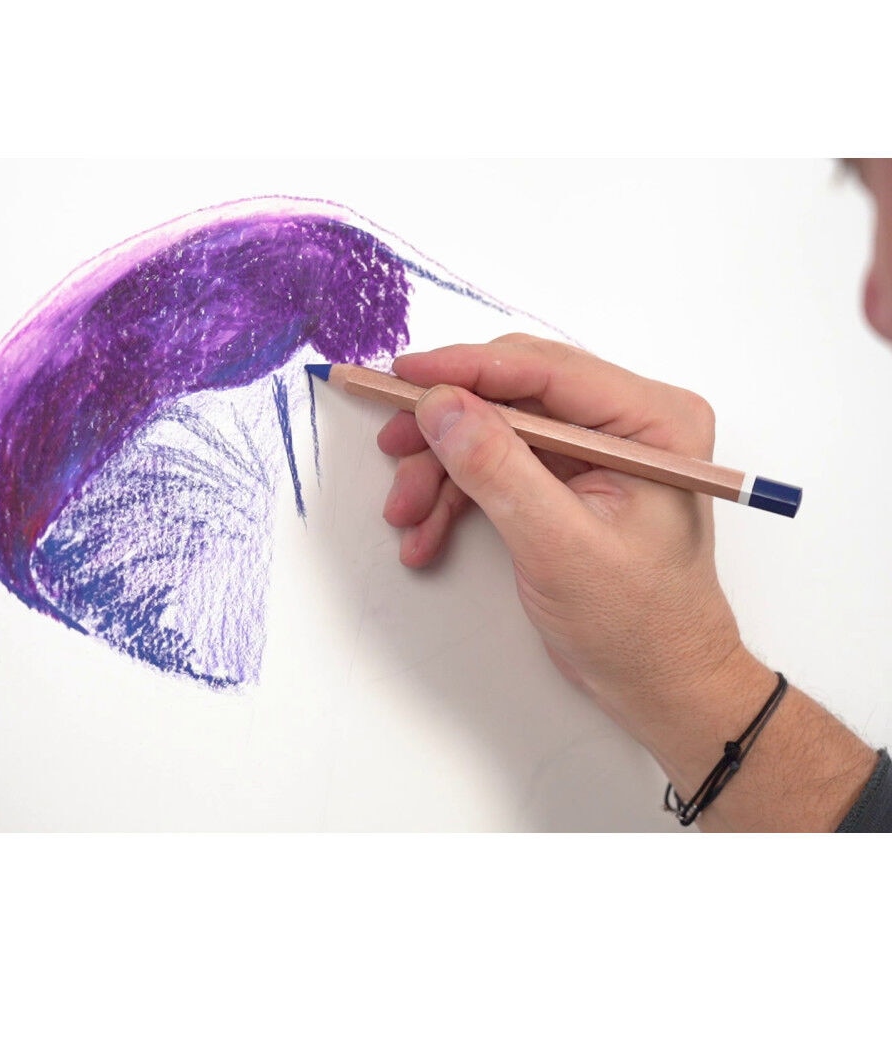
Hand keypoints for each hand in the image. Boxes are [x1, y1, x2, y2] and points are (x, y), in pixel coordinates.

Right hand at [378, 334, 746, 749]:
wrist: (659, 683)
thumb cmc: (638, 624)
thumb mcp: (559, 545)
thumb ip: (498, 469)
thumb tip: (440, 405)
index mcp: (652, 420)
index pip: (546, 369)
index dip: (466, 369)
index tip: (403, 376)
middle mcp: (626, 421)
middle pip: (512, 393)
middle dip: (446, 430)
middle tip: (393, 450)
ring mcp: (596, 449)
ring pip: (494, 430)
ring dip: (442, 470)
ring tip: (406, 516)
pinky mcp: (568, 477)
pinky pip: (497, 464)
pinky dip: (456, 495)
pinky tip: (427, 534)